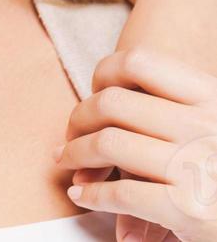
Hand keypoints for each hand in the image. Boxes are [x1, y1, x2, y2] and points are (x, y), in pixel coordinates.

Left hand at [58, 48, 216, 240]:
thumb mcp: (210, 125)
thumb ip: (170, 110)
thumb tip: (104, 94)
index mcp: (213, 99)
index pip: (139, 61)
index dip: (103, 73)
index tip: (96, 93)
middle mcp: (206, 127)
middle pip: (111, 103)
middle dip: (79, 119)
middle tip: (71, 135)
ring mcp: (196, 166)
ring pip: (108, 143)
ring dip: (75, 154)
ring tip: (69, 162)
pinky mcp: (188, 208)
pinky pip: (121, 193)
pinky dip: (93, 195)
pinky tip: (84, 197)